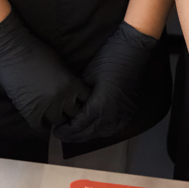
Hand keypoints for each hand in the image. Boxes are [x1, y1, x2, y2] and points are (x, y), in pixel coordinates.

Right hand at [0, 10, 89, 131]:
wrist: (11, 50)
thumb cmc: (35, 50)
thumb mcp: (60, 62)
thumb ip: (68, 78)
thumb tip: (73, 91)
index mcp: (71, 83)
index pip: (85, 100)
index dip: (80, 100)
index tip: (75, 99)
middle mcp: (62, 97)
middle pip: (74, 113)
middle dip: (69, 110)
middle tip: (64, 108)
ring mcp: (46, 106)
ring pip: (57, 121)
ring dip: (55, 117)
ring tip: (51, 114)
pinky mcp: (29, 111)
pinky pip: (39, 126)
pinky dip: (41, 124)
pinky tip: (40, 120)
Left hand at [55, 21, 160, 143]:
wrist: (132, 51)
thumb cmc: (108, 59)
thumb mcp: (88, 76)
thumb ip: (80, 95)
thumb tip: (71, 105)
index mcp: (100, 106)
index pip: (79, 125)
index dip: (67, 130)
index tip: (56, 130)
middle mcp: (111, 116)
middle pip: (89, 133)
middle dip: (74, 136)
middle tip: (61, 135)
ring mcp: (122, 116)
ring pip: (101, 134)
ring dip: (87, 135)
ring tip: (74, 135)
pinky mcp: (128, 113)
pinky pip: (113, 129)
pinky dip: (101, 132)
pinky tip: (93, 130)